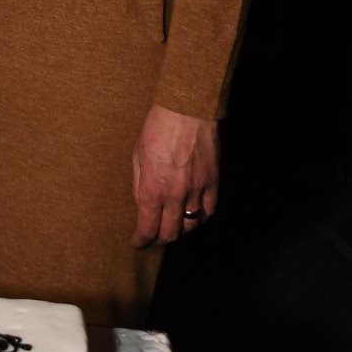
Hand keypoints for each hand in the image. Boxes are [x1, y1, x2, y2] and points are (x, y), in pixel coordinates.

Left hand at [131, 103, 218, 246]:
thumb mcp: (137, 154)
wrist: (186, 109)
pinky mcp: (213, 182)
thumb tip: (142, 203)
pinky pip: (209, 211)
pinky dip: (201, 219)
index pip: (147, 228)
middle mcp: (175, 195)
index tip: (137, 242)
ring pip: (191, 226)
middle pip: (170, 233)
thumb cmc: (157, 127)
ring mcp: (197, 191)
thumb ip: (139, 183)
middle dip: (159, 239)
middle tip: (153, 238)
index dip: (141, 240)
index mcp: (152, 189)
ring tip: (173, 228)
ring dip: (180, 231)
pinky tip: (194, 217)